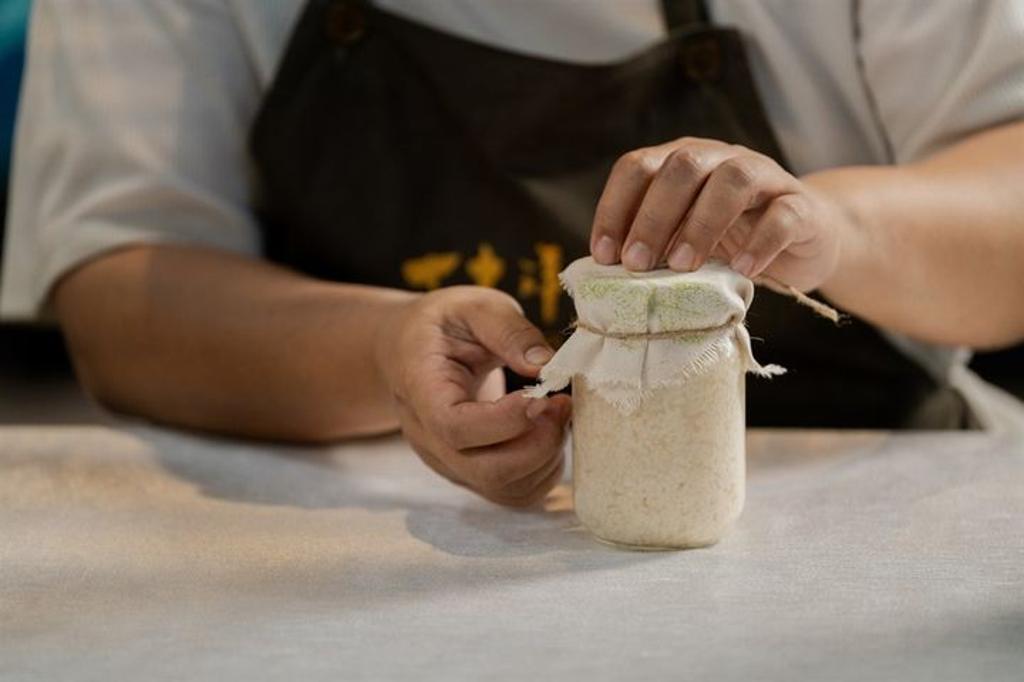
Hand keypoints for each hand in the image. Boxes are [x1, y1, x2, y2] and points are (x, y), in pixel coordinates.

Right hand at [374, 286, 570, 506]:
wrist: (410, 350)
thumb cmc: (442, 326)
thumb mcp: (473, 307)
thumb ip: (508, 329)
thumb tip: (546, 366)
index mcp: (421, 389)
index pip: (455, 427)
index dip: (506, 421)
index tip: (541, 395)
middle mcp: (428, 438)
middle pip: (485, 470)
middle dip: (538, 443)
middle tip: (560, 403)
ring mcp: (448, 462)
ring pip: (503, 489)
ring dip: (545, 459)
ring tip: (556, 414)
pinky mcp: (470, 473)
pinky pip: (511, 493)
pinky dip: (543, 472)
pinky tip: (548, 434)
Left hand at [590, 137, 848, 291]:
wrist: (804, 241)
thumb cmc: (731, 242)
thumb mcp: (683, 240)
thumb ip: (653, 246)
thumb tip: (605, 273)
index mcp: (681, 163)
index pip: (638, 167)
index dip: (615, 208)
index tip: (604, 255)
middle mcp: (720, 159)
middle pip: (682, 166)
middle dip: (653, 216)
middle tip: (637, 264)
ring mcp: (764, 177)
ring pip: (732, 179)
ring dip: (701, 223)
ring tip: (683, 266)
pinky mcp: (801, 205)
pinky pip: (782, 214)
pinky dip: (761, 242)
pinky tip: (743, 270)